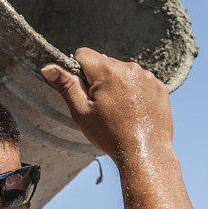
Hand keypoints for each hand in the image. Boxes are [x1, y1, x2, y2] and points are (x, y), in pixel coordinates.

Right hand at [41, 47, 173, 166]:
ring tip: (121, 112)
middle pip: (104, 64)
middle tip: (103, 108)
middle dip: (99, 80)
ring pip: (123, 72)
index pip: (83, 54)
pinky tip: (135, 112)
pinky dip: (135, 92)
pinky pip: (141, 82)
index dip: (79, 72)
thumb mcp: (82, 112)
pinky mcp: (159, 86)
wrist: (145, 154)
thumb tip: (48, 66)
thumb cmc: (110, 136)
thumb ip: (66, 86)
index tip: (86, 93)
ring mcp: (147, 76)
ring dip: (118, 86)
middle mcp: (129, 67)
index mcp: (107, 71)